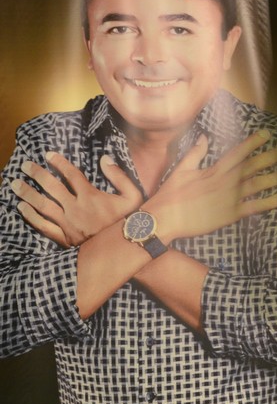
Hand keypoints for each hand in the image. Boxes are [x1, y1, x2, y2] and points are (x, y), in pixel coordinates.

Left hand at [11, 152, 141, 246]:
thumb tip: (105, 159)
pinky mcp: (65, 238)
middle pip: (52, 187)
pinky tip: (21, 208)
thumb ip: (120, 176)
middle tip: (25, 165)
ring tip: (15, 183)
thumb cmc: (130, 221)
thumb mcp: (133, 196)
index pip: (71, 175)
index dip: (59, 163)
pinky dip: (31, 217)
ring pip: (43, 205)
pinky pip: (43, 226)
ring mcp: (68, 224)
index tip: (48, 155)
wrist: (127, 248)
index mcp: (91, 196)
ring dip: (28, 193)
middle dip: (37, 174)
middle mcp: (76, 208)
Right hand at [144, 130, 276, 242]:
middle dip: (271, 156)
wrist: (163, 219)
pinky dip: (268, 202)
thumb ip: (195, 153)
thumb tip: (203, 137)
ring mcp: (228, 198)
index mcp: (214, 170)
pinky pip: (253, 207)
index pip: (238, 152)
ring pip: (257, 184)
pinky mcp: (229, 214)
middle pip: (252, 165)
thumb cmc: (169, 195)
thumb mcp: (181, 169)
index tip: (268, 134)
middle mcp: (224, 181)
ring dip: (276, 178)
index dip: (253, 142)